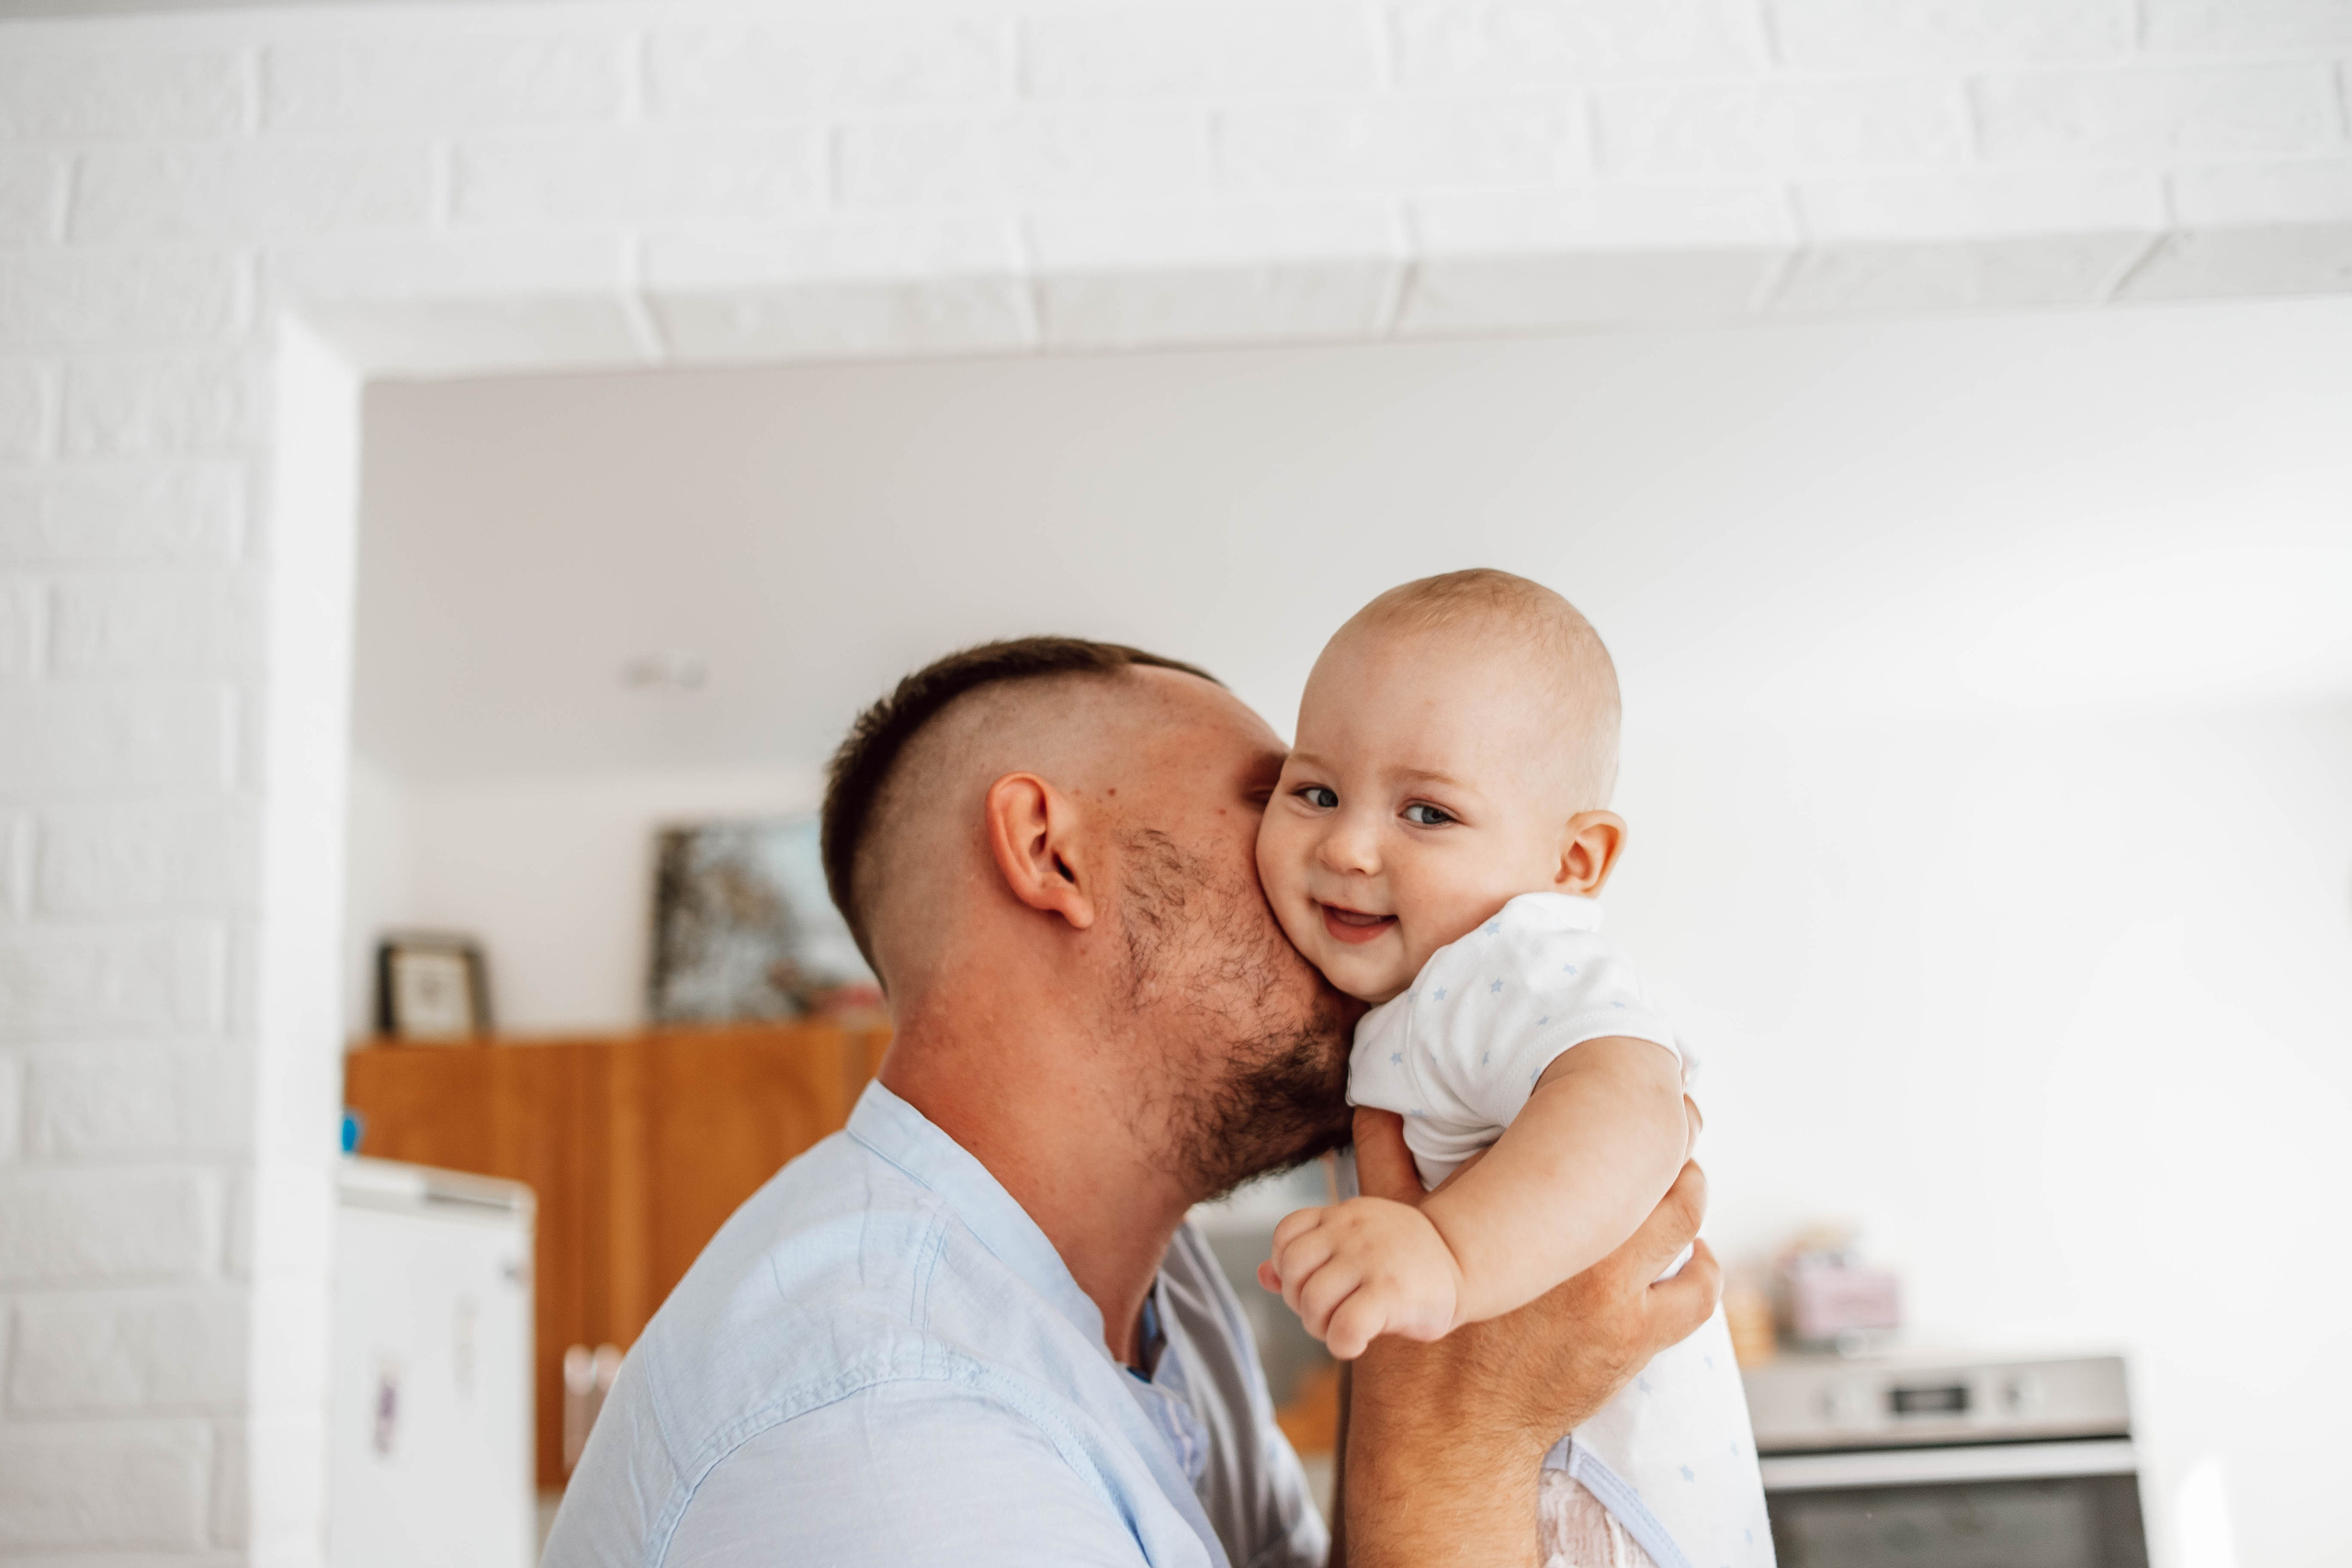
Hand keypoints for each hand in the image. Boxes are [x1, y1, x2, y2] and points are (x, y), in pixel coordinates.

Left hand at [1259, 1197, 1460, 1358]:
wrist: (1464, 1260)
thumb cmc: (1403, 1259)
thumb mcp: (1353, 1245)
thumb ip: (1310, 1255)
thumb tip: (1262, 1276)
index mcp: (1342, 1214)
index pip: (1286, 1235)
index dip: (1287, 1268)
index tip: (1312, 1284)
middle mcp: (1351, 1231)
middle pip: (1293, 1271)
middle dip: (1300, 1303)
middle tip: (1328, 1315)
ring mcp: (1370, 1259)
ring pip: (1313, 1301)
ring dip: (1320, 1328)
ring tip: (1342, 1329)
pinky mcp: (1390, 1292)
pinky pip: (1345, 1326)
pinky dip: (1342, 1344)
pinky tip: (1357, 1344)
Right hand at [1336, 1107, 1718, 1567]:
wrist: (1446, 1431)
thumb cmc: (1418, 1336)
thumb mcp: (1395, 1239)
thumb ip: (1384, 1162)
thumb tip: (1374, 1103)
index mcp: (1513, 1204)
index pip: (1570, 1126)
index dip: (1598, 1099)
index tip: (1615, 1081)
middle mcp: (1568, 1240)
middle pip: (1644, 1160)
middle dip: (1665, 1129)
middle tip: (1672, 1112)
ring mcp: (1608, 1290)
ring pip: (1678, 1215)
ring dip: (1689, 1187)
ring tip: (1685, 1173)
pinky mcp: (1633, 1338)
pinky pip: (1694, 1293)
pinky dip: (1702, 1266)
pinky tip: (1694, 1253)